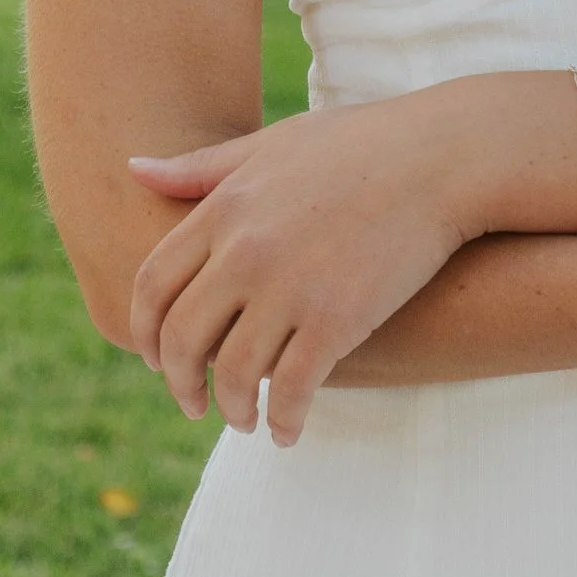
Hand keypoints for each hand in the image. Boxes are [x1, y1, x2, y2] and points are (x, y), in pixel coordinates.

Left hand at [125, 88, 485, 442]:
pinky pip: (292, 390)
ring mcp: (291, 287)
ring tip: (245, 421)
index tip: (155, 359)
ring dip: (233, 410)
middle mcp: (246, 250)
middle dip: (180, 384)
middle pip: (183, 338)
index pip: (152, 284)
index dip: (144, 331)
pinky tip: (289, 432)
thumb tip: (132, 166)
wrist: (444, 157)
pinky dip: (284, 421)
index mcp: (225, 207)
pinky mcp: (338, 320)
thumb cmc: (361, 144)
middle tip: (192, 404)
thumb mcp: (272, 145)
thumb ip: (201, 167)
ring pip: (235, 374)